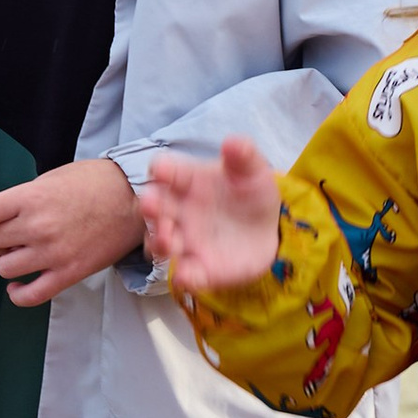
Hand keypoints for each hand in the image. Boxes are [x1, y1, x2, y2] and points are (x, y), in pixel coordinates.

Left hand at [0, 156, 142, 308]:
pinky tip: (18, 286)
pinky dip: (18, 294)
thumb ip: (17, 200)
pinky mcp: (69, 273)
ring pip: (4, 268)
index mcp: (29, 198)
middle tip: (2, 236)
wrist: (134, 200)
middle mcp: (37, 227)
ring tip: (19, 253)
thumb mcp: (48, 180)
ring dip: (6, 262)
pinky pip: (30, 295)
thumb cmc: (92, 183)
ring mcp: (53, 253)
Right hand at [142, 133, 283, 293]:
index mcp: (187, 181)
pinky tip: (187, 275)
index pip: (164, 171)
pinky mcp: (198, 268)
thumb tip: (232, 141)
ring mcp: (184, 240)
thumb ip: (243, 155)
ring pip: (160, 243)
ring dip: (159, 242)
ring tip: (169, 241)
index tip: (161, 171)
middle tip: (151, 205)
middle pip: (154, 208)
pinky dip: (183, 276)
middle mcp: (178, 211)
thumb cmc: (251, 192)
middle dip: (150, 207)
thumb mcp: (253, 170)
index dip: (160, 170)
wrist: (267, 229)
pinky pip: (185, 275)